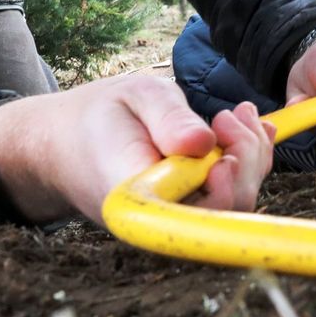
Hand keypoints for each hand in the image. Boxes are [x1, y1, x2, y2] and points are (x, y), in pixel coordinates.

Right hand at [0, 75, 274, 224]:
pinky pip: (229, 194)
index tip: (222, 149)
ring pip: (235, 202)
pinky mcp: (187, 211)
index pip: (193, 215)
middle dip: (246, 157)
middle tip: (231, 114)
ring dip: (250, 155)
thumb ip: (168, 117)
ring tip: (236, 114)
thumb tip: (204, 142)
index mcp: (134, 198)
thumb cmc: (99, 118)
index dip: (224, 189)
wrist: (66, 146)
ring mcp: (174, 220)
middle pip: (226, 208)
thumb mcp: (132, 96)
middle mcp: (157, 220)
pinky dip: (246, 160)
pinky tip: (244, 129)